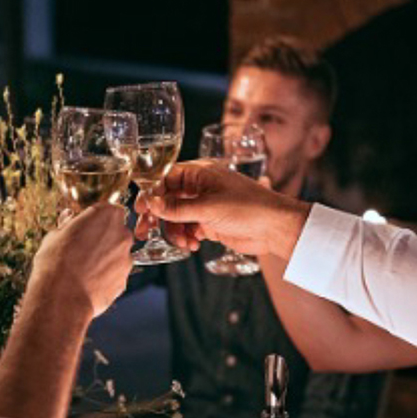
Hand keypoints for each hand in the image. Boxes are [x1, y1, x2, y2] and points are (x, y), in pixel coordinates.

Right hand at [29, 203, 132, 316]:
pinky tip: (87, 283)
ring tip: (82, 270)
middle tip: (81, 249)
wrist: (62, 297)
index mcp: (106, 215)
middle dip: (102, 238)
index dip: (94, 219)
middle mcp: (122, 234)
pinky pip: (115, 274)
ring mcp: (126, 258)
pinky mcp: (124, 280)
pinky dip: (105, 277)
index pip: (106, 209)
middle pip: (115, 232)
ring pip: (116, 254)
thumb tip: (69, 218)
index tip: (83, 227)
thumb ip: (68, 224)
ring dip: (104, 258)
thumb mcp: (55, 235)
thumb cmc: (56, 262)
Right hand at [134, 161, 310, 258]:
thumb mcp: (207, 207)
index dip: (151, 193)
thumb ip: (176, 207)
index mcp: (201, 173)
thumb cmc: (248, 208)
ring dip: (174, 230)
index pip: (166, 178)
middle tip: (145, 231)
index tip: (140, 210)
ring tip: (183, 242)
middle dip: (158, 216)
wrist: (275, 228)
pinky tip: (192, 245)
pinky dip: (186, 237)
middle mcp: (201, 186)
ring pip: (177, 216)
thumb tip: (150, 202)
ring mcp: (206, 205)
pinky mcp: (211, 222)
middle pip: (168, 198)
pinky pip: (189, 228)